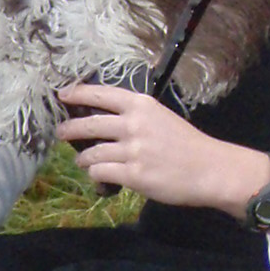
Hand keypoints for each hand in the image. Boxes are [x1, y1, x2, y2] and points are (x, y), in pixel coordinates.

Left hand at [55, 84, 268, 212]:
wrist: (209, 168)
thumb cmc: (186, 143)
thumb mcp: (162, 118)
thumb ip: (135, 118)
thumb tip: (103, 124)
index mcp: (143, 106)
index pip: (102, 94)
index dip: (79, 93)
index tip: (62, 94)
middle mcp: (134, 124)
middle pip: (89, 125)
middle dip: (69, 130)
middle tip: (60, 132)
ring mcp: (133, 150)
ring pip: (91, 154)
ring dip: (84, 159)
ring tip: (85, 162)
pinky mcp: (133, 174)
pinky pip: (100, 173)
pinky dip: (97, 175)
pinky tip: (102, 176)